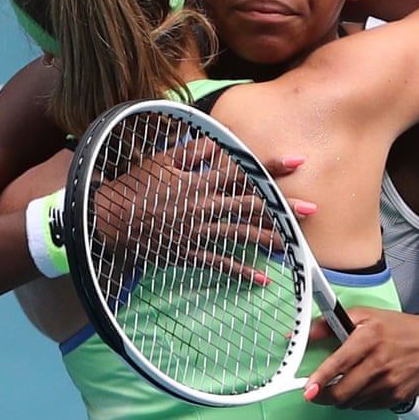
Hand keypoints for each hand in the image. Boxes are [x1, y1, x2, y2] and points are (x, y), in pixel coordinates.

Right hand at [92, 142, 314, 283]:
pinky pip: (218, 263)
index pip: (241, 170)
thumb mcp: (161, 159)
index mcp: (199, 180)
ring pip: (240, 234)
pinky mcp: (187, 252)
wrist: (107, 219)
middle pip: (250, 204)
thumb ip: (193, 150)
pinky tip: (261, 278)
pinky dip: (240, 271)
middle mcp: (203, 205)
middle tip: (311, 209)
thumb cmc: (134, 186)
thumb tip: (218, 141)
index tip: (297, 162)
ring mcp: (197, 231)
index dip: (269, 165)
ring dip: (269, 238)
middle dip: (283, 207)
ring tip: (294, 245)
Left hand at [303, 308, 418, 409]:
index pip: (339, 363)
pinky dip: (358, 401)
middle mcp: (379, 362)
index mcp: (369, 338)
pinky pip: (367, 406)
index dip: (320, 379)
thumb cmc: (398, 329)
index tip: (308, 389)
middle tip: (316, 392)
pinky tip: (361, 387)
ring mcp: (389, 382)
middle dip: (324, 396)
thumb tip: (304, 334)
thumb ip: (330, 324)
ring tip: (342, 384)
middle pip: (342, 391)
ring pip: (352, 402)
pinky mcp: (396, 397)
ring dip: (341, 398)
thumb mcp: (364, 316)